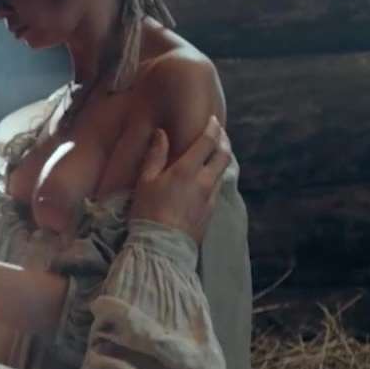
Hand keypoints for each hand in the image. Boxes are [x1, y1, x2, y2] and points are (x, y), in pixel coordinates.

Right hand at [128, 116, 231, 243]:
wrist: (162, 247)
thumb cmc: (148, 212)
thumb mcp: (145, 182)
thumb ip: (155, 156)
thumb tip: (162, 134)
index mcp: (187, 169)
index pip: (207, 142)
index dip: (213, 128)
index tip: (213, 120)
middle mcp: (204, 181)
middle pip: (223, 155)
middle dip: (224, 141)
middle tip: (220, 135)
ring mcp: (210, 197)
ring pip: (223, 172)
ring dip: (222, 160)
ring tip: (216, 155)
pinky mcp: (211, 212)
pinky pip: (218, 188)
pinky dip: (216, 177)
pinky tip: (209, 179)